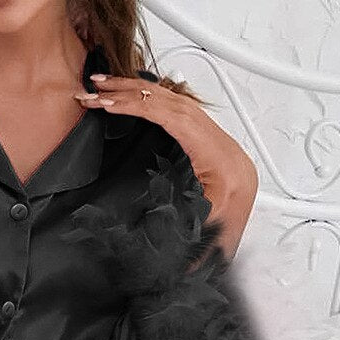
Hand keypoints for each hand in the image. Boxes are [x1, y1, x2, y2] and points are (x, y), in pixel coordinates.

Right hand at [75, 74, 257, 257]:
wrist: (240, 250)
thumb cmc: (219, 243)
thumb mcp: (192, 231)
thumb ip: (169, 213)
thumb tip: (132, 207)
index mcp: (219, 163)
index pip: (175, 118)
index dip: (139, 105)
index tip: (109, 102)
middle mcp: (223, 148)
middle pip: (176, 102)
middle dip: (134, 91)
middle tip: (98, 88)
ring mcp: (220, 146)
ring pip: (180, 105)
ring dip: (143, 95)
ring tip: (110, 90)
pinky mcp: (214, 150)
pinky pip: (184, 116)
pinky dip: (157, 106)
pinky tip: (139, 103)